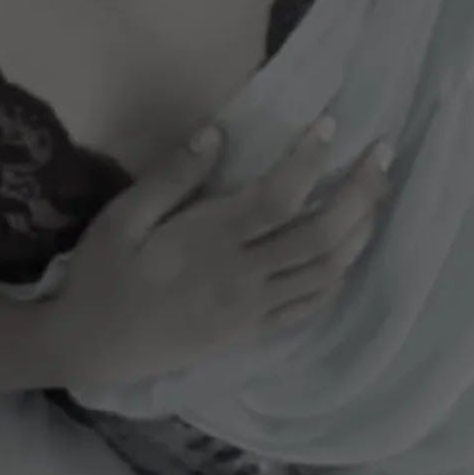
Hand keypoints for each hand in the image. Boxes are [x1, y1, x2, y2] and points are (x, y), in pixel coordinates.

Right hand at [54, 117, 392, 390]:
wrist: (90, 349)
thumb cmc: (102, 277)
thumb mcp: (120, 220)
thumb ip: (171, 178)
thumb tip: (218, 133)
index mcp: (207, 244)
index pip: (276, 199)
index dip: (310, 161)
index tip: (331, 124)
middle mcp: (241, 279)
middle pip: (320, 236)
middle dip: (360, 193)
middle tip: (383, 154)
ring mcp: (253, 311)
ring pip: (326, 273)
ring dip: (360, 232)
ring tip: (377, 195)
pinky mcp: (253, 334)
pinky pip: (311, 307)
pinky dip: (340, 277)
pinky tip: (349, 251)